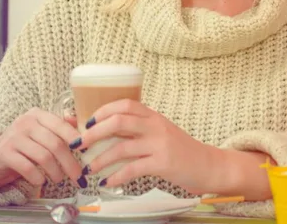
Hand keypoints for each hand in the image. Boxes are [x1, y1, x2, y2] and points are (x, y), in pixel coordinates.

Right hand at [0, 108, 82, 190]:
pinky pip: (27, 167)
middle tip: (78, 175)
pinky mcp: (4, 153)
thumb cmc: (24, 146)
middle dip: (69, 162)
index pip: (61, 125)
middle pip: (55, 143)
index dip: (76, 138)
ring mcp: (13, 137)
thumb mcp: (41, 133)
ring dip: (55, 171)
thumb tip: (82, 125)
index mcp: (37, 115)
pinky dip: (37, 177)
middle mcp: (25, 122)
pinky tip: (41, 181)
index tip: (87, 151)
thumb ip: (60, 127)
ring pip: (44, 156)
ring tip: (59, 179)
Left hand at [76, 100, 218, 194]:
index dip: (103, 110)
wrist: (207, 164)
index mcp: (153, 116)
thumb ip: (137, 130)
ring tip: (89, 169)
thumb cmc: (179, 149)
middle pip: (119, 122)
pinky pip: (133, 169)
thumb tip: (103, 132)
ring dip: (100, 160)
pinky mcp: (163, 163)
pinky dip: (116, 177)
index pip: (125, 104)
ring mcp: (160, 144)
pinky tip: (107, 182)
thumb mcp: (159, 132)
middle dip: (94, 133)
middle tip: (79, 144)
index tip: (87, 121)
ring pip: (122, 147)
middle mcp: (155, 126)